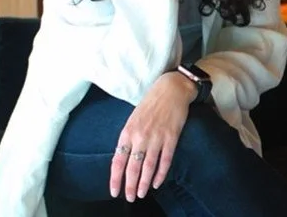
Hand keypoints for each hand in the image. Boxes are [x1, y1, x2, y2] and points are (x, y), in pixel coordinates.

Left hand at [110, 72, 195, 201]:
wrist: (171, 88)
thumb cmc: (151, 102)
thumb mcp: (133, 118)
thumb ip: (129, 137)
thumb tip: (123, 158)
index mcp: (128, 130)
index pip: (118, 160)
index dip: (116, 178)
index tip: (114, 191)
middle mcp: (140, 136)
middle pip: (133, 167)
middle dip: (130, 186)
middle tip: (130, 197)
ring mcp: (156, 137)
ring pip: (148, 167)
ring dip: (144, 183)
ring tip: (142, 194)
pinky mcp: (171, 137)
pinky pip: (165, 161)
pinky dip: (160, 174)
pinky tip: (157, 183)